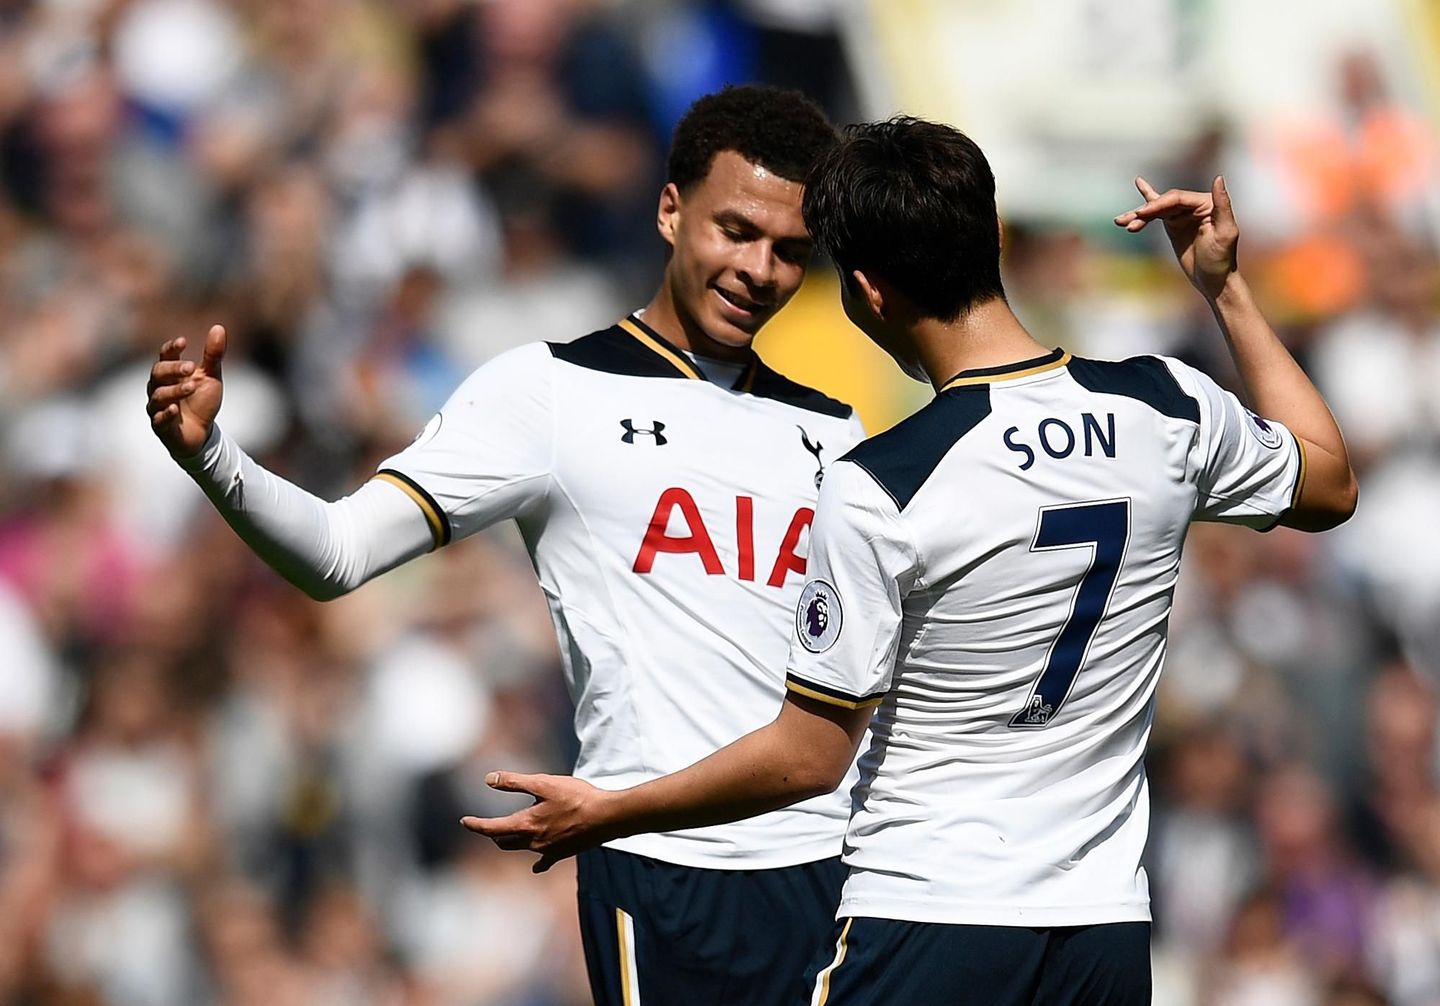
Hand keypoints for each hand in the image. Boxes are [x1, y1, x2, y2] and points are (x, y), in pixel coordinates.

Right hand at [147, 324, 226, 458]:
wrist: (203, 434)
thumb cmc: (202, 401)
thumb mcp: (211, 377)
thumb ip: (213, 355)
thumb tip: (218, 327)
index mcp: (170, 373)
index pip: (165, 355)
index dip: (172, 348)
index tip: (184, 341)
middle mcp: (159, 387)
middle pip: (158, 372)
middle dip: (173, 369)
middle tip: (191, 367)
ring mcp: (157, 407)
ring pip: (159, 395)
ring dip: (174, 390)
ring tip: (191, 387)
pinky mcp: (160, 426)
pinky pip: (158, 419)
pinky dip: (166, 414)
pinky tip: (175, 410)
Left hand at [460, 772, 616, 872]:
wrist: (606, 817)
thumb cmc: (576, 797)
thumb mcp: (544, 783)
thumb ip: (515, 782)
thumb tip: (489, 779)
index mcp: (526, 824)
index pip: (492, 828)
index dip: (476, 825)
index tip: (464, 821)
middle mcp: (533, 841)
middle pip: (504, 841)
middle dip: (492, 833)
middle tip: (485, 826)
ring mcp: (548, 850)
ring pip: (521, 848)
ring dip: (511, 842)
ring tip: (505, 836)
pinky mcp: (563, 853)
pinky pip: (544, 861)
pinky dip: (537, 863)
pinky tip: (535, 867)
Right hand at [1114, 175, 1238, 300]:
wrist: (1213, 280)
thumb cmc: (1222, 259)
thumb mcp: (1225, 232)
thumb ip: (1222, 204)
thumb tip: (1218, 178)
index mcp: (1207, 203)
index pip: (1177, 198)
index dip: (1157, 204)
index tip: (1141, 214)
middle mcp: (1195, 205)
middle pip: (1164, 202)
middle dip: (1145, 211)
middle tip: (1129, 221)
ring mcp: (1183, 214)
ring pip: (1157, 209)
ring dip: (1138, 214)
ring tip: (1120, 221)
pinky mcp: (1174, 225)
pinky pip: (1157, 213)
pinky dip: (1145, 206)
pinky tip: (1138, 185)